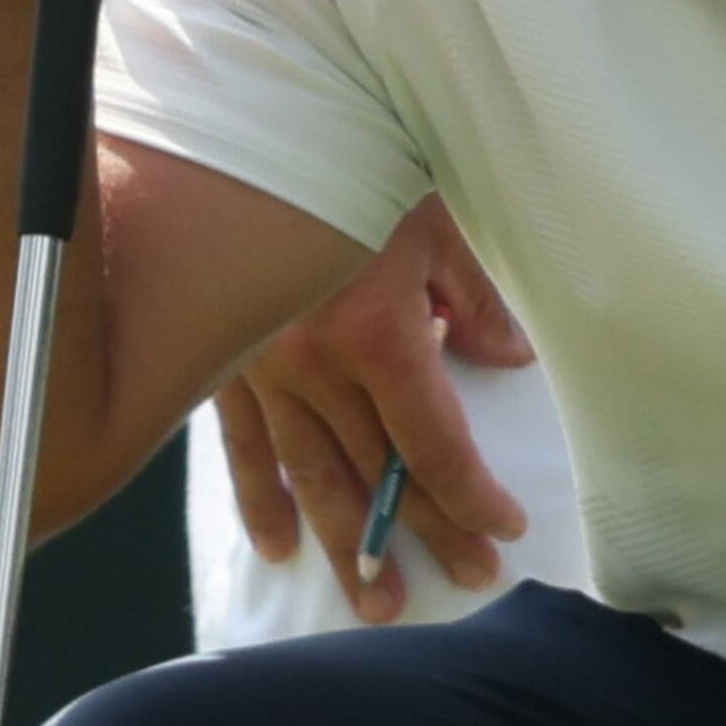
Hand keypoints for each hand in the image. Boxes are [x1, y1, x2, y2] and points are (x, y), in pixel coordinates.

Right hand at [217, 197, 535, 622]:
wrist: (245, 121)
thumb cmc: (350, 155)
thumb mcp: (433, 220)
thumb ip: (471, 300)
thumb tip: (506, 359)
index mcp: (373, 332)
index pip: (432, 443)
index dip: (470, 495)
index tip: (503, 527)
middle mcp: (312, 365)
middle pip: (379, 472)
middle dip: (425, 535)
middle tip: (464, 581)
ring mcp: (259, 370)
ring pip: (309, 475)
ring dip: (345, 544)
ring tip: (375, 604)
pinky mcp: (220, 363)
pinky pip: (242, 446)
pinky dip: (261, 499)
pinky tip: (279, 548)